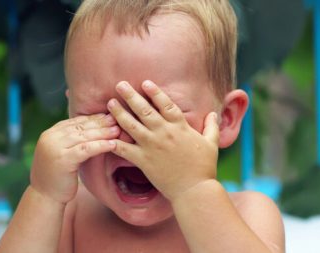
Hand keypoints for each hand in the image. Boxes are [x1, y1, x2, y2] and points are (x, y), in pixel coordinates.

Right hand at [30, 114, 118, 203]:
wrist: (44, 198)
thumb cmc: (57, 177)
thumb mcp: (62, 154)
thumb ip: (70, 141)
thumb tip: (91, 128)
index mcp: (50, 133)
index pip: (75, 121)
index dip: (93, 118)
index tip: (108, 116)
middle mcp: (50, 137)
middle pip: (80, 127)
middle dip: (100, 123)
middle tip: (117, 118)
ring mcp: (55, 148)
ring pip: (84, 136)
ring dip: (103, 132)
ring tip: (118, 130)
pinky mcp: (63, 159)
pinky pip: (86, 149)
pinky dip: (101, 145)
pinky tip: (113, 145)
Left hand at [108, 80, 218, 201]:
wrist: (193, 190)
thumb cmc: (204, 167)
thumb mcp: (212, 144)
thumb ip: (211, 127)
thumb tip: (214, 113)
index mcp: (180, 127)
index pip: (165, 104)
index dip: (155, 92)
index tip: (145, 83)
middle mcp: (163, 133)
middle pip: (144, 109)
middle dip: (131, 95)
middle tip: (119, 84)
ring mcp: (151, 146)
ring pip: (131, 125)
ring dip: (119, 113)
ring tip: (110, 102)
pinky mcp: (143, 160)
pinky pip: (125, 150)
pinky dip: (114, 143)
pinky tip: (105, 136)